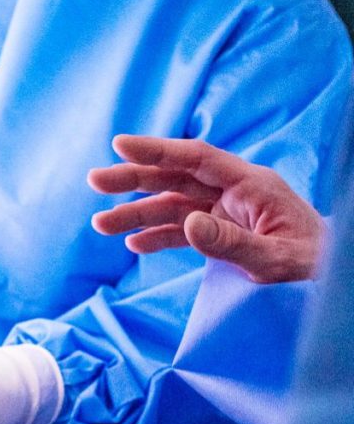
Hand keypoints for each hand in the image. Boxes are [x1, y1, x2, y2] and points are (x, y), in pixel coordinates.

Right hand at [88, 135, 325, 283]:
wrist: (334, 278)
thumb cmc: (313, 264)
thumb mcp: (274, 258)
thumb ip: (230, 242)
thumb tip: (188, 223)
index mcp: (251, 185)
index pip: (196, 159)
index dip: (157, 150)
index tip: (119, 145)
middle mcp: (234, 193)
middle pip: (175, 178)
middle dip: (134, 179)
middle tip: (94, 181)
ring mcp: (227, 212)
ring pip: (172, 206)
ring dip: (136, 214)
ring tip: (101, 224)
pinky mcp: (223, 233)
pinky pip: (182, 230)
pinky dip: (157, 236)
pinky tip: (134, 243)